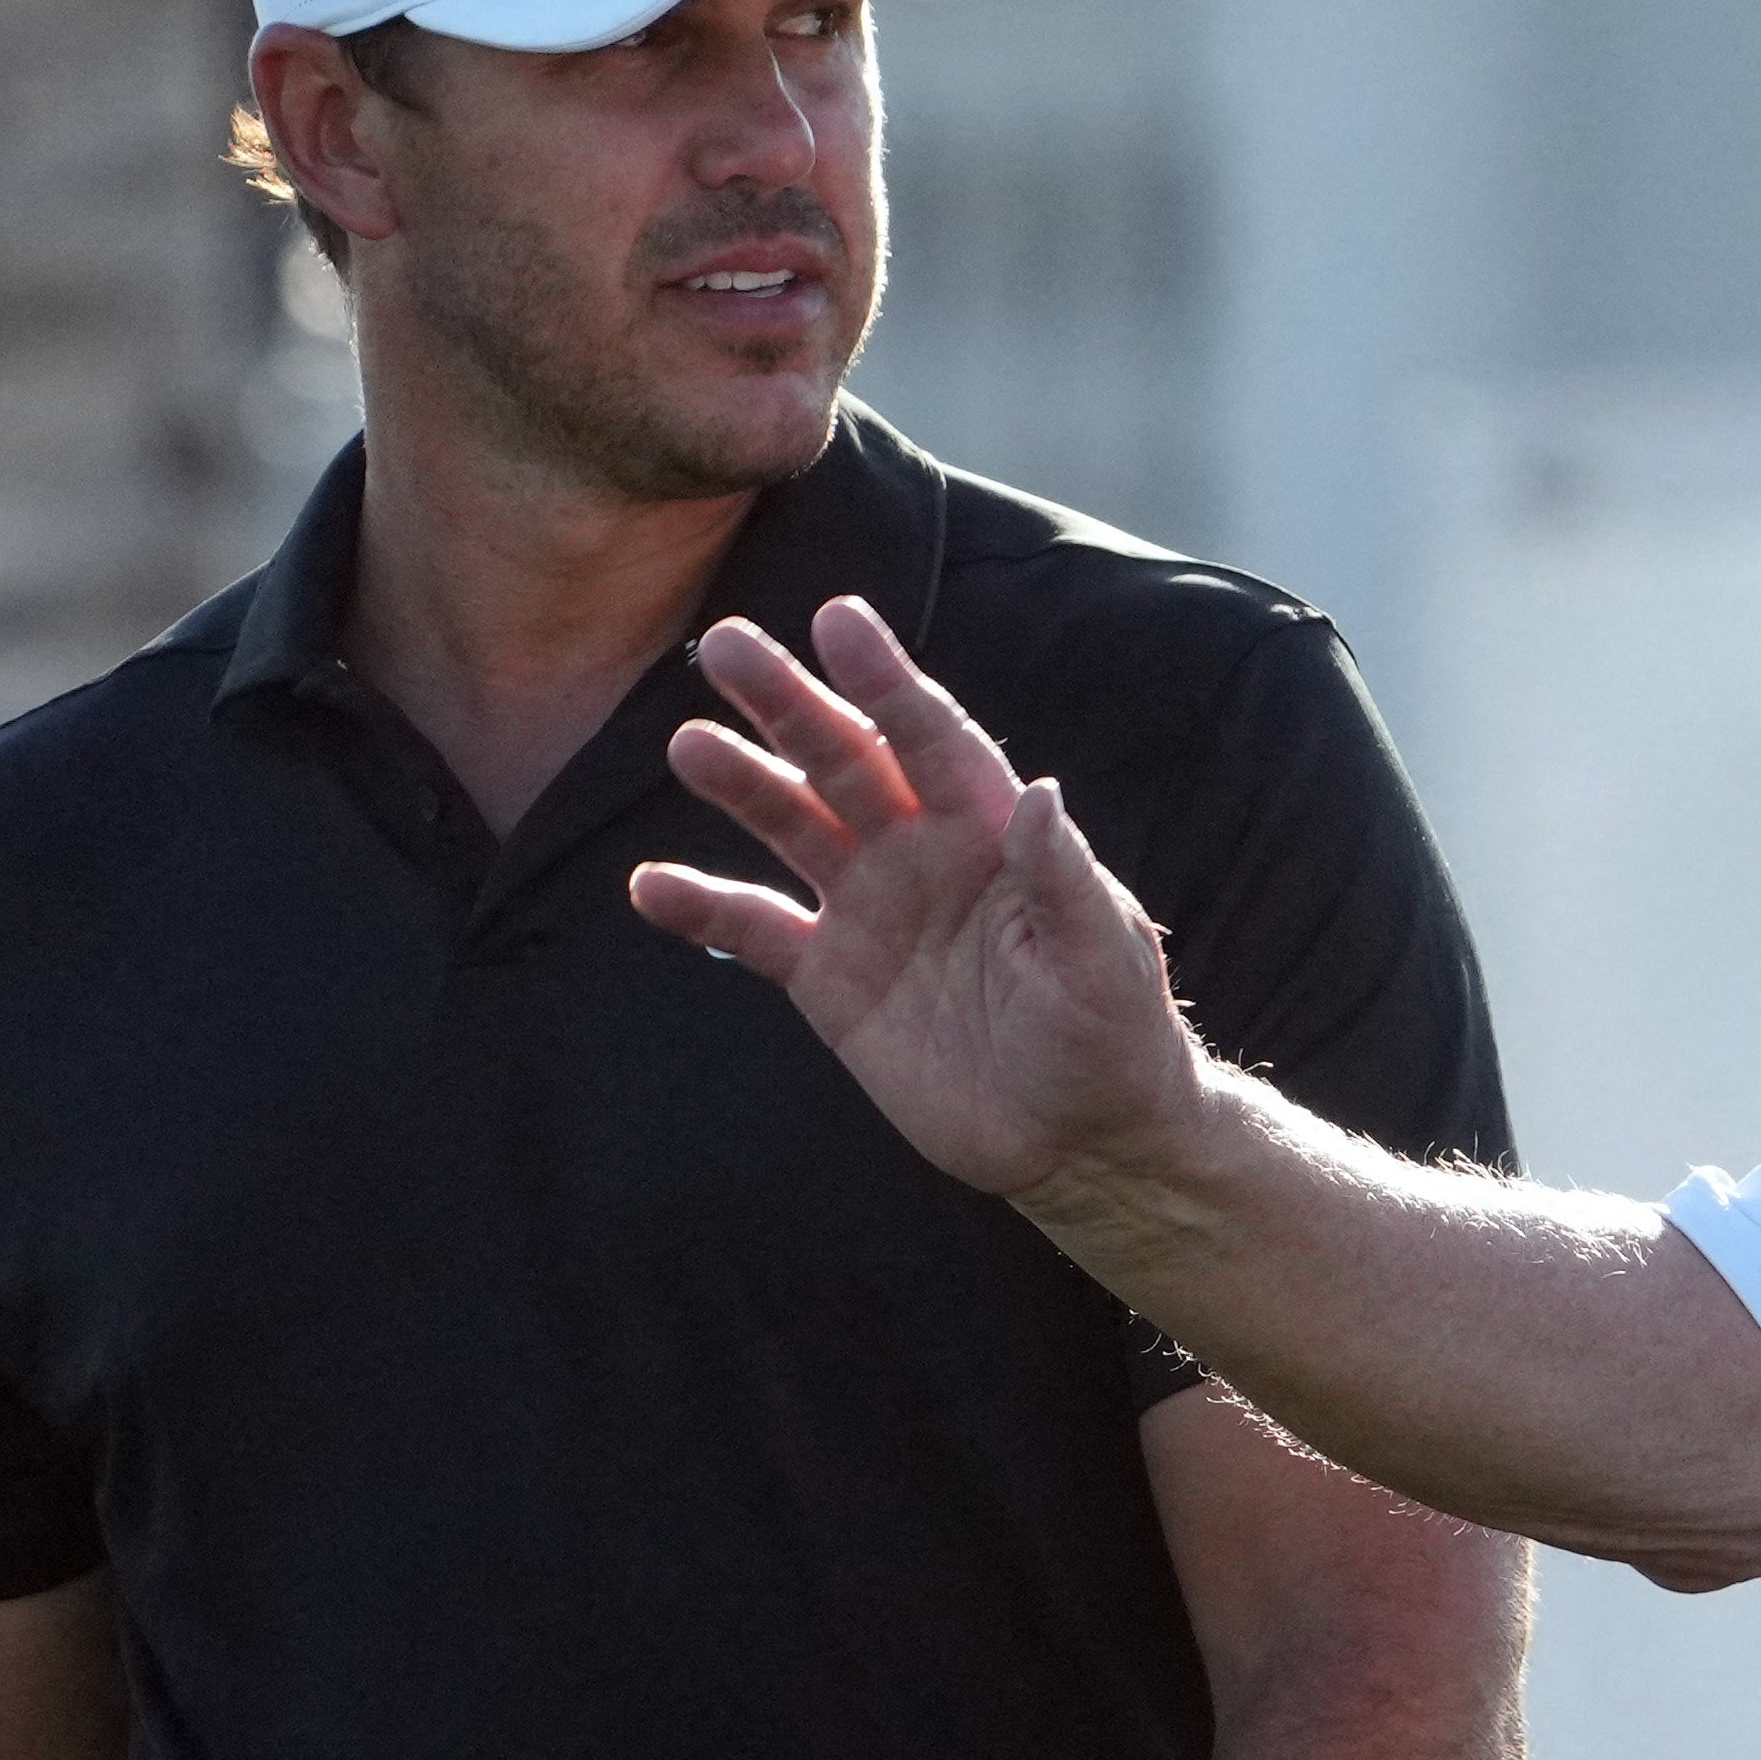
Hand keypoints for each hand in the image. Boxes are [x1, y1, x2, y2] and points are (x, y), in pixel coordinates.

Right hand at [631, 602, 1211, 1207]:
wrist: (1078, 1138)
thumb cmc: (1111, 1037)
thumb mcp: (1101, 960)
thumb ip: (1064, 881)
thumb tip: (1043, 794)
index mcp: (990, 828)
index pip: (929, 736)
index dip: (884, 680)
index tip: (838, 621)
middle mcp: (920, 850)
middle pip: (843, 760)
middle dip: (787, 703)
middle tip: (726, 645)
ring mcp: (869, 909)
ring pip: (791, 825)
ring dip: (741, 784)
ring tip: (688, 746)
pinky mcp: (830, 977)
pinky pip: (754, 931)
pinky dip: (703, 908)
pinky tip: (649, 886)